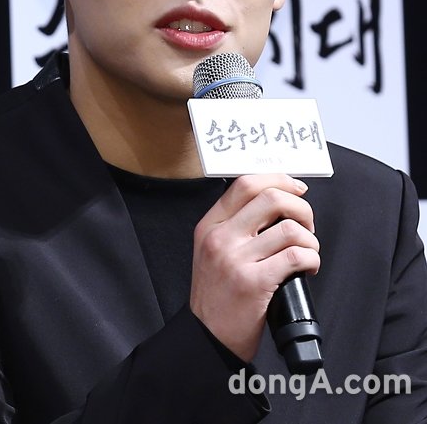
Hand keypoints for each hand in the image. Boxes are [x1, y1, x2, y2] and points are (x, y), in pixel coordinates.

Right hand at [190, 173, 319, 361]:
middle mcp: (220, 238)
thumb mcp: (213, 250)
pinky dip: (312, 258)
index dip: (278, 180)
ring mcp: (235, 259)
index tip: (296, 188)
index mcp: (210, 225)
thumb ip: (236, 225)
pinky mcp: (254, 282)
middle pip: (271, 198)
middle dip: (301, 207)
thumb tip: (278, 202)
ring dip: (310, 239)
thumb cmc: (217, 295)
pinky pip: (296, 255)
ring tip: (308, 252)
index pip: (245, 184)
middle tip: (307, 225)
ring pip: (290, 228)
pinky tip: (308, 267)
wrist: (207, 338)